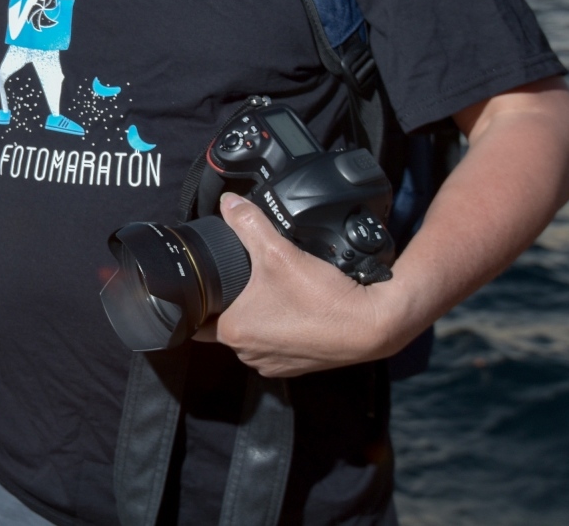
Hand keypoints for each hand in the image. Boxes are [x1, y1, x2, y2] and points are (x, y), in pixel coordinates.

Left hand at [209, 194, 400, 377]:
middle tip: (239, 277)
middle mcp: (249, 355)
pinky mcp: (296, 365)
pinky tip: (289, 307)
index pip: (196, 317)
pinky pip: (275, 344)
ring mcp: (274, 363)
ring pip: (251, 335)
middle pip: (224, 324)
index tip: (207, 280)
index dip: (198, 298)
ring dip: (254, 316)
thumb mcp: (279, 251)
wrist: (372, 325)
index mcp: (234, 332)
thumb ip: (249, 223)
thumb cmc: (323, 297)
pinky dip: (278, 328)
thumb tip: (229, 203)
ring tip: (265, 289)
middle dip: (229, 302)